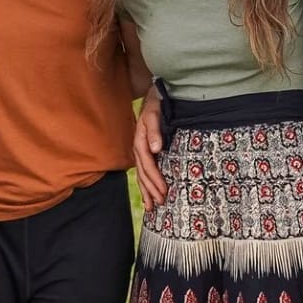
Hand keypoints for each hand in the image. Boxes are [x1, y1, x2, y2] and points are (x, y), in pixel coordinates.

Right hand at [132, 91, 166, 210]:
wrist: (153, 95)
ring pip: (141, 175)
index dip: (155, 178)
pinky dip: (146, 184)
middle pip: (143, 173)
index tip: (163, 191)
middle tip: (161, 203)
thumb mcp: (155, 113)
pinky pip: (143, 171)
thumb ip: (155, 130)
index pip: (147, 164)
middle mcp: (138, 148)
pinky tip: (149, 196)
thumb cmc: (156, 104)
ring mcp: (140, 151)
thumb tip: (156, 148)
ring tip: (152, 207)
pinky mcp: (144, 152)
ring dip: (147, 191)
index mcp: (140, 140)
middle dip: (151, 189)